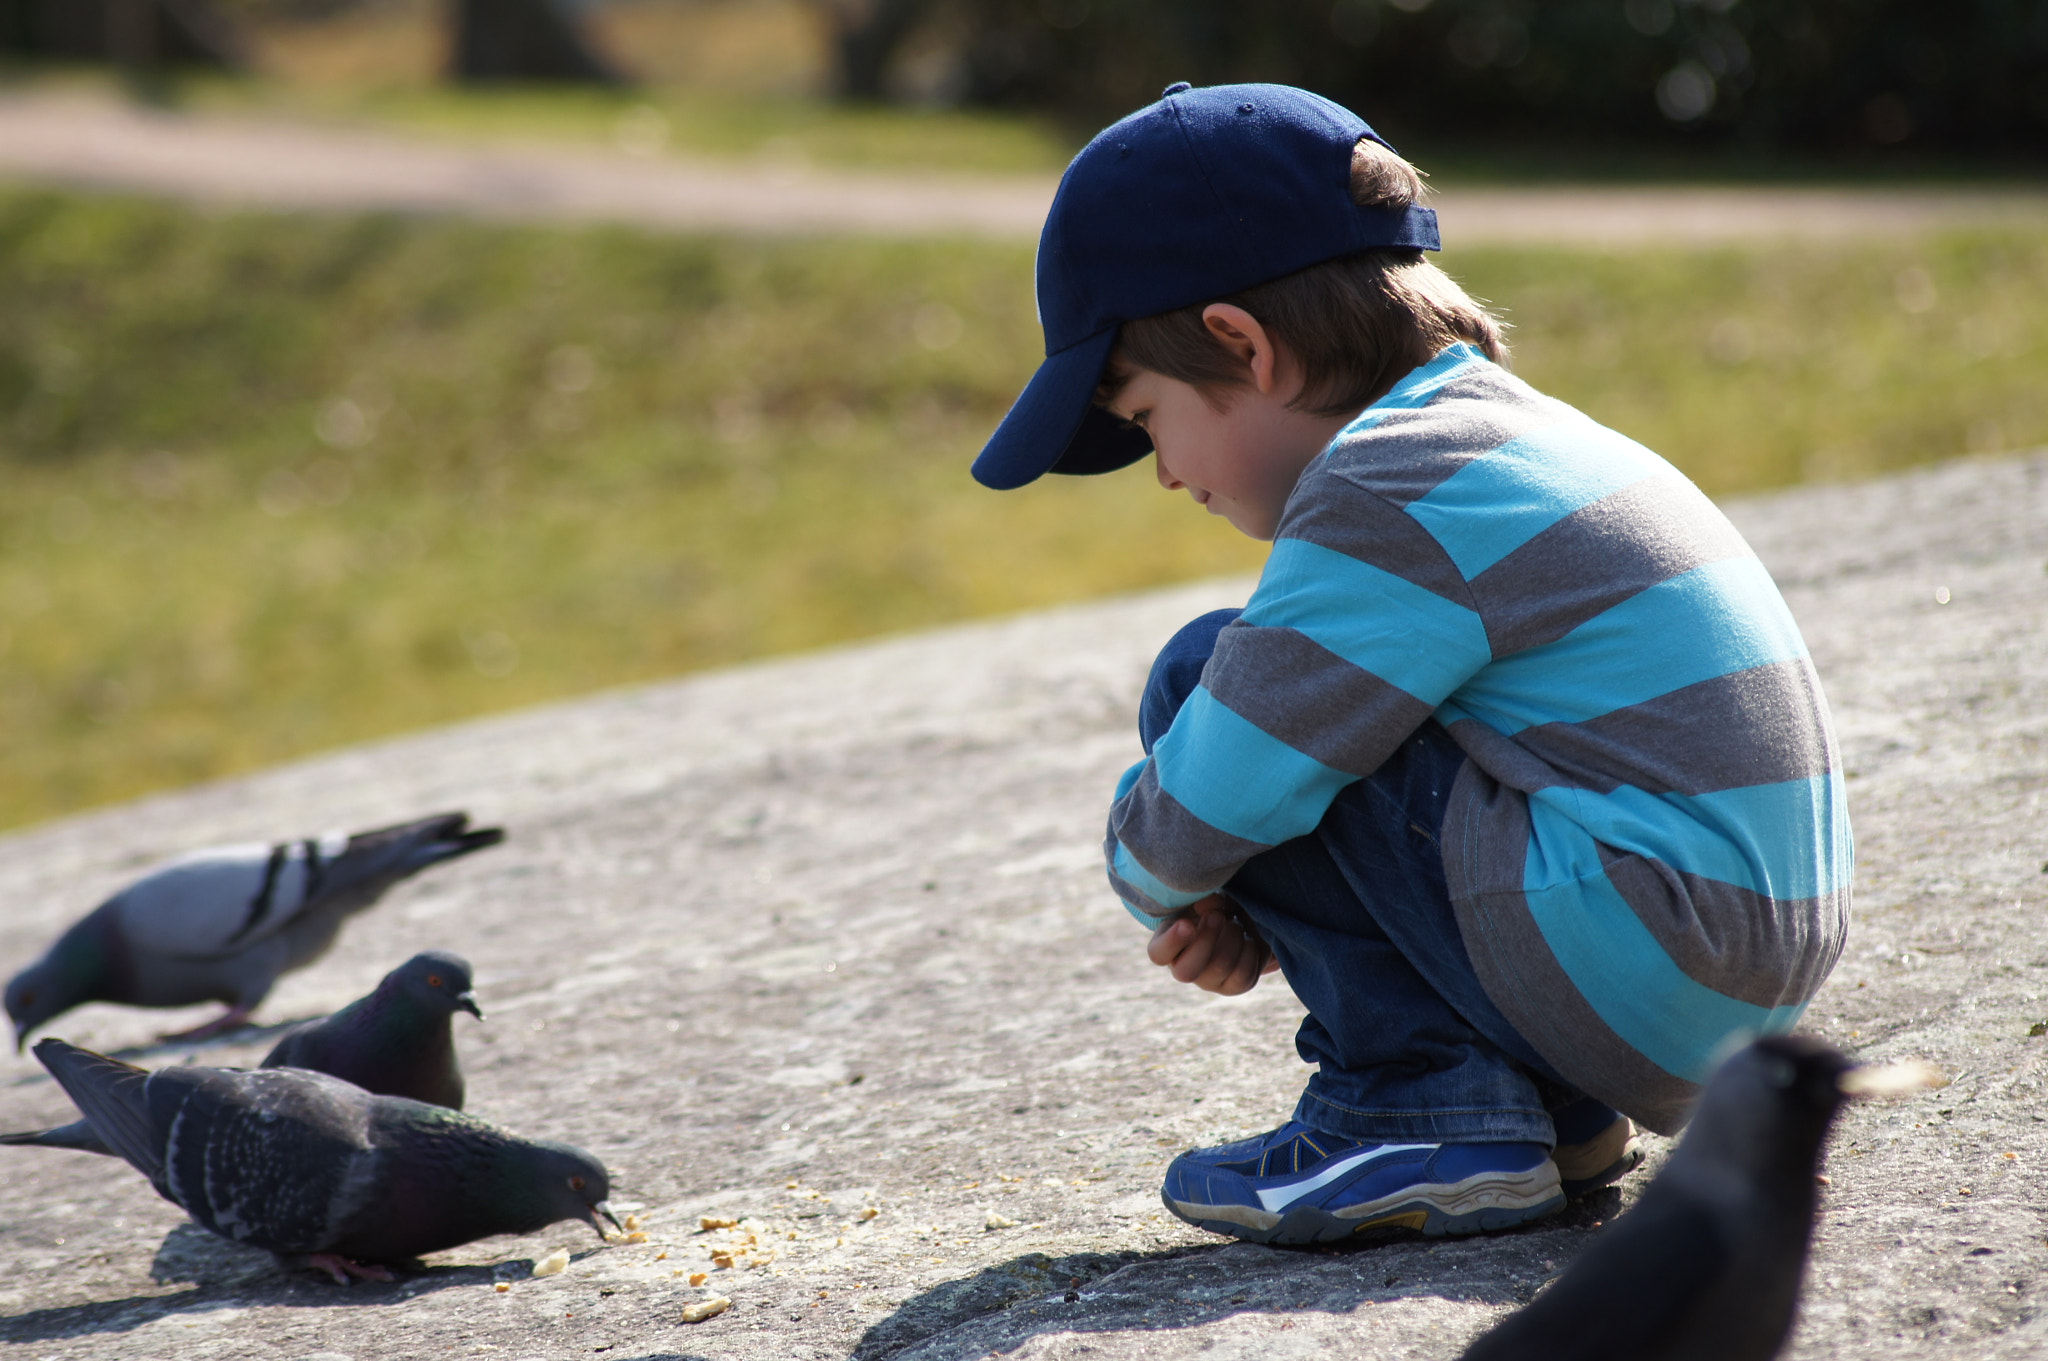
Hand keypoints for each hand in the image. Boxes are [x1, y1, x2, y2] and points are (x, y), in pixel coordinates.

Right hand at [1147, 895, 1279, 995]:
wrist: (1241, 921)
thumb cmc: (1213, 906)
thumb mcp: (1206, 897)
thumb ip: (1206, 898)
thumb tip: (1212, 904)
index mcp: (1168, 946)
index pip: (1158, 954)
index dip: (1172, 942)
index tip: (1188, 923)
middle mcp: (1185, 969)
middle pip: (1187, 971)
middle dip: (1206, 939)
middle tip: (1218, 915)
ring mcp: (1210, 981)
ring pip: (1220, 966)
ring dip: (1232, 937)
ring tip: (1236, 922)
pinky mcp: (1235, 985)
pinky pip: (1244, 974)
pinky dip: (1250, 948)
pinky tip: (1248, 937)